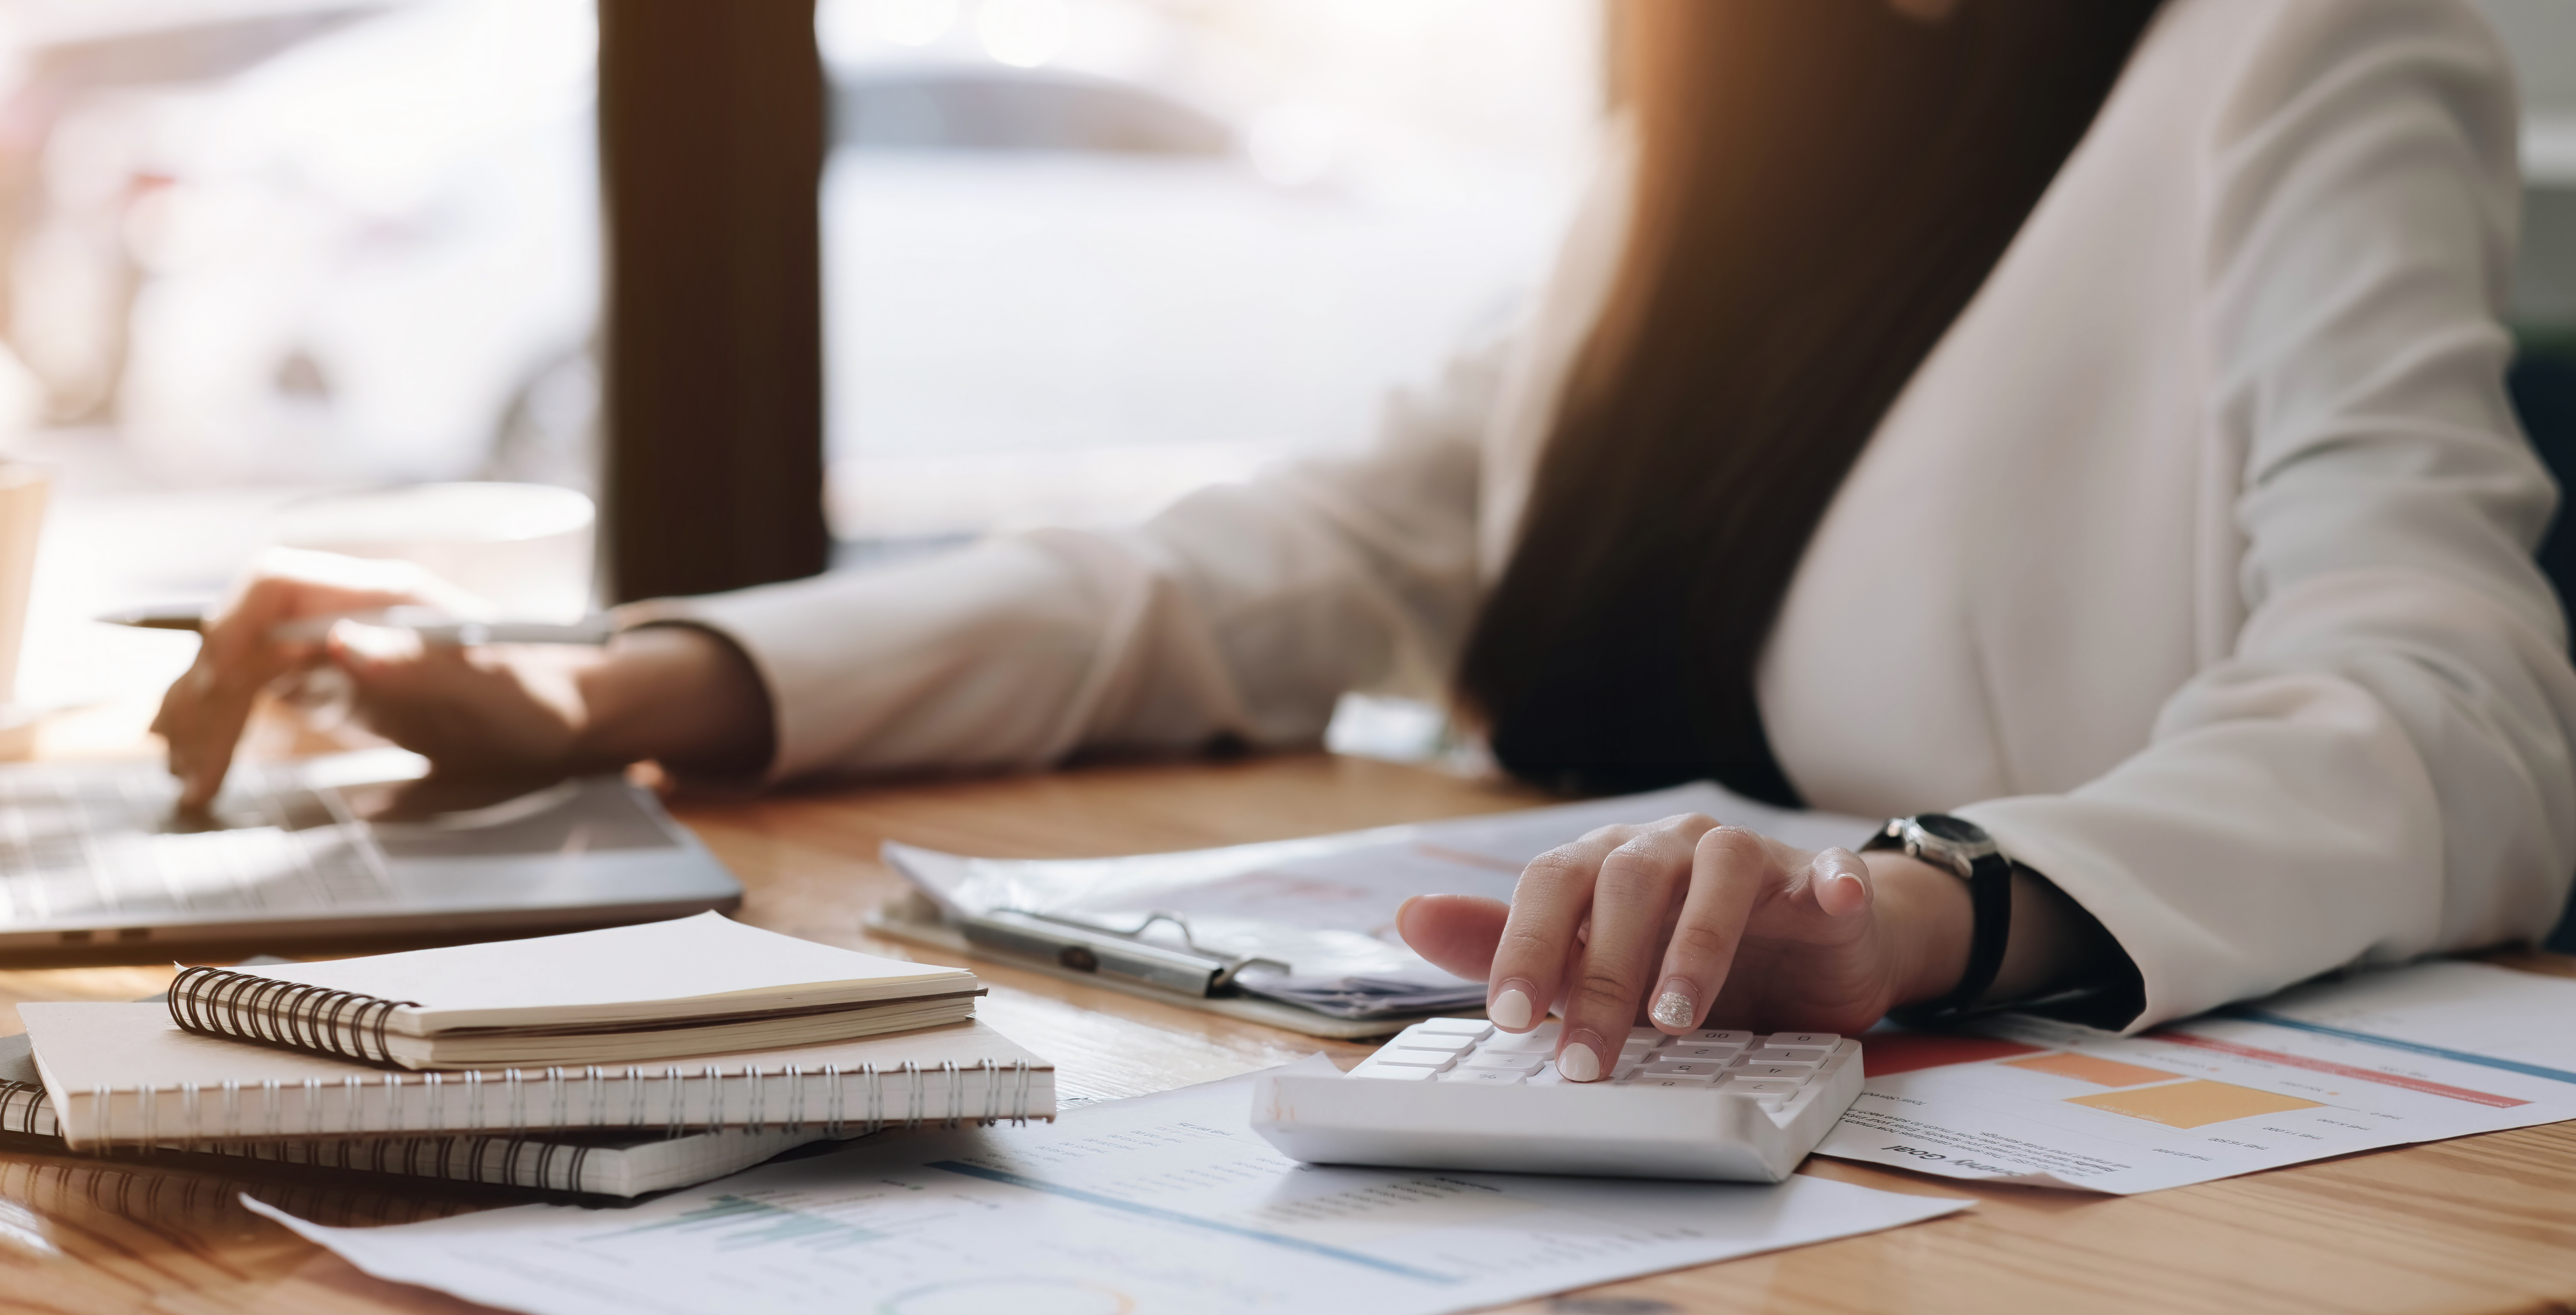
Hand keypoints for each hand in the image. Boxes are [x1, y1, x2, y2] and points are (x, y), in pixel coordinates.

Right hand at [153, 551, 774, 804]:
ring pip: (238, 663)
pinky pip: (254, 694)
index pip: (278, 581)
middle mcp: (350, 609)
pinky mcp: (329, 683)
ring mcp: (334, 645)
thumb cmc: (540, 698)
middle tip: (198, 771)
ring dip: (203, 714)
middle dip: (209, 694)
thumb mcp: (495, 690)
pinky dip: (222, 726)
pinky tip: (203, 764)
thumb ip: (422, 665)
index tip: (220, 691)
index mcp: (386, 596)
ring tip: (189, 777)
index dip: (235, 626)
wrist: (566, 714)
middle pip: (244, 630)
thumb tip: (342, 642)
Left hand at [1396, 812, 1973, 1081]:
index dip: (1526, 946)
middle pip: (1627, 886)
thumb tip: (1408, 915)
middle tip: (1586, 1060)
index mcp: (1609, 863)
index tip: (1510, 1020)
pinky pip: (1832, 874)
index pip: (1551, 885)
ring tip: (1674, 1020)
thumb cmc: (1683, 959)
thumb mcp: (1592, 963)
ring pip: (1717, 875)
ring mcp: (1753, 858)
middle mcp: (1674, 846)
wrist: (1806, 950)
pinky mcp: (1824, 883)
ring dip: (1694, 946)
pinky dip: (1831, 885)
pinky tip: (1829, 902)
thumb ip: (1505, 944)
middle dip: (1601, 977)